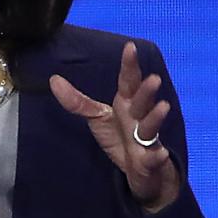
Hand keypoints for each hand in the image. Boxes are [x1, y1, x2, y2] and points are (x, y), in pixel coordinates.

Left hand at [49, 41, 179, 211]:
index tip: (130, 47)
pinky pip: (154, 158)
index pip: (129, 81)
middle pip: (143, 102)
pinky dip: (158, 156)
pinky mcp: (150, 161)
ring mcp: (147, 139)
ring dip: (156, 117)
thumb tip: (53, 79)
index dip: (129, 65)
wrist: (139, 170)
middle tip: (154, 78)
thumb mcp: (98, 117)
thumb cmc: (120, 137)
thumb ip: (77, 101)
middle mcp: (139, 118)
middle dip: (147, 91)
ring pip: (151, 127)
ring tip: (163, 107)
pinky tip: (161, 153)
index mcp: (127, 104)